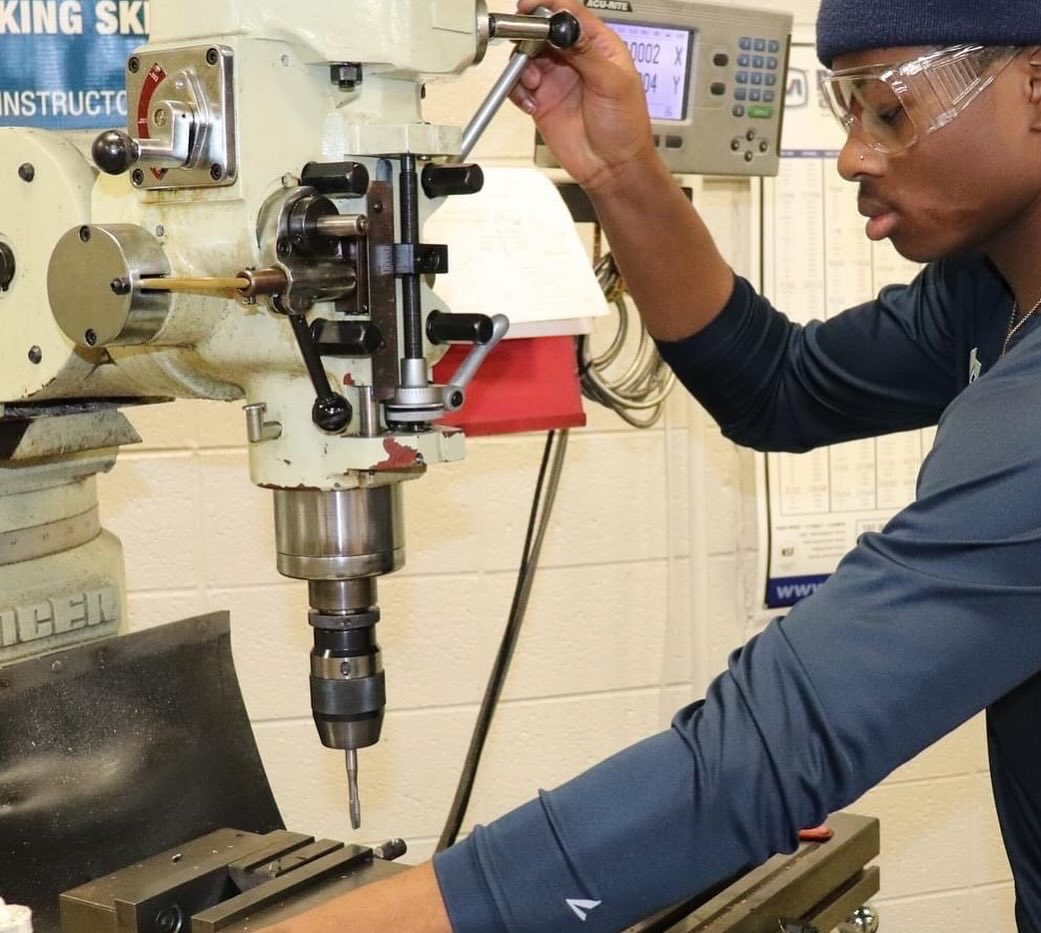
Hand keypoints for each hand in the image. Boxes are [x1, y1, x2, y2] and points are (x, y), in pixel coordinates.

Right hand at [512, 0, 658, 195]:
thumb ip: (587, 53)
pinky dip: (517, 90)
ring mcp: (557, 79)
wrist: (612, 169)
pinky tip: (531, 101)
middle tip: (527, 49)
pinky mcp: (542, 101)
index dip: (549, 7)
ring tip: (534, 83)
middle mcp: (575, 59)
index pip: (571, 14)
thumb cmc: (626, 129)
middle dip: (531, 37)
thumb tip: (566, 27)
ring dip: (523, 66)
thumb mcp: (613, 84)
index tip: (530, 7)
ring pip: (527, 57)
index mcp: (599, 47)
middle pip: (543, 31)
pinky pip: (519, 86)